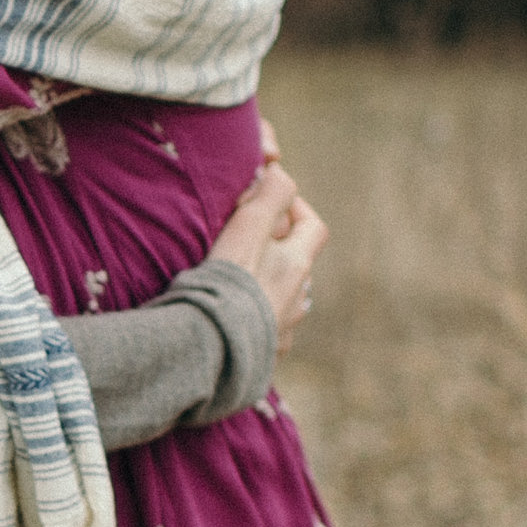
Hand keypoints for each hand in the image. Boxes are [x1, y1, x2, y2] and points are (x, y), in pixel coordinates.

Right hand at [212, 156, 326, 349]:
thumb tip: (279, 169)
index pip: (314, 227)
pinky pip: (266, 334)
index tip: (273, 204)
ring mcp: (281, 330)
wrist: (213, 344)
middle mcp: (296, 299)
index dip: (297, 210)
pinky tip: (233, 322)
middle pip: (298, 268)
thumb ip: (268, 194)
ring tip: (240, 285)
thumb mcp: (249, 227)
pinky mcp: (263, 357)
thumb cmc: (229, 282)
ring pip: (284, 301)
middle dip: (278, 252)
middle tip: (247, 244)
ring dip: (269, 289)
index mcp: (295, 266)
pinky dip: (255, 322)